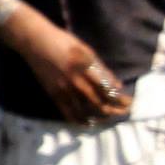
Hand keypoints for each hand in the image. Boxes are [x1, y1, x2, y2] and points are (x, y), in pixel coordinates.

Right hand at [14, 18, 128, 125]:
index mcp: (86, 68)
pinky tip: (89, 123)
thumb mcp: (87, 51)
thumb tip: (118, 86)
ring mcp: (63, 89)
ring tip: (111, 117)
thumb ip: (102, 69)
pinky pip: (68, 112)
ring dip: (100, 116)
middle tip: (124, 112)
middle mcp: (75, 81)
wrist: (35, 41)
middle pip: (99, 103)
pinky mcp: (53, 93)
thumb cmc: (64, 41)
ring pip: (85, 110)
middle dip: (114, 110)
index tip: (129, 102)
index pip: (107, 89)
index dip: (120, 99)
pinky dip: (80, 120)